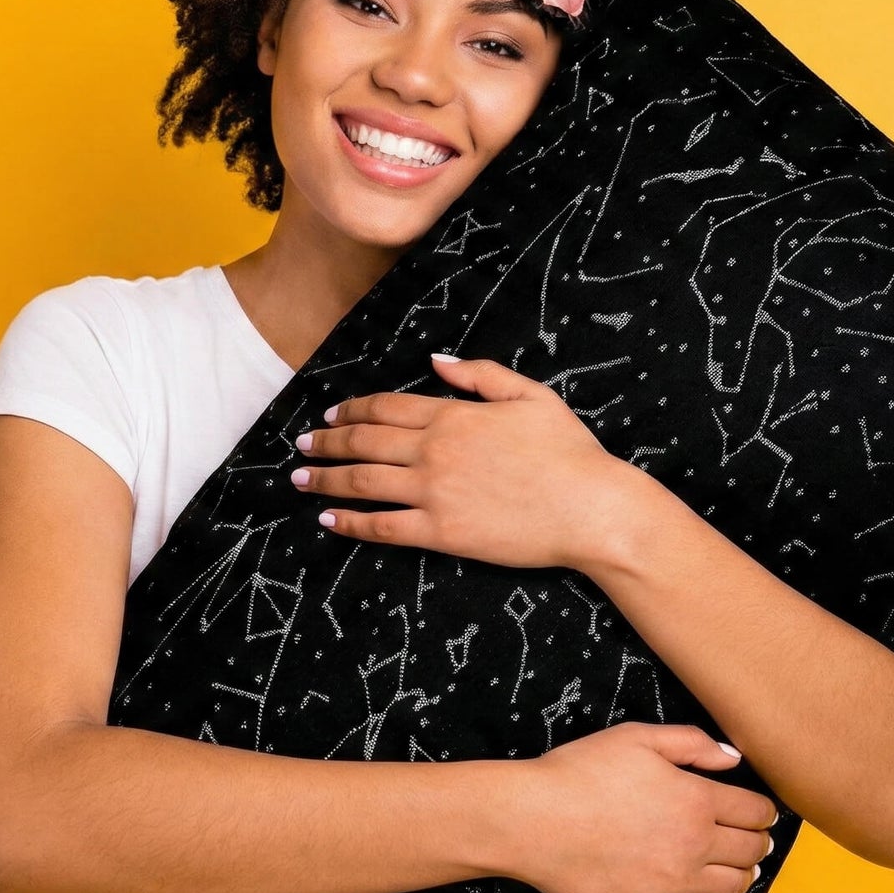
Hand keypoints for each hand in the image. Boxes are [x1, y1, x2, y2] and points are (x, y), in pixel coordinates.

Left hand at [289, 352, 631, 571]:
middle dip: (328, 442)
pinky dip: (352, 523)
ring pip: (364, 483)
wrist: (591, 508)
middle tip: (304, 446)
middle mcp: (434, 450)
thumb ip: (479, 374)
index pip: (386, 407)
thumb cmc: (569, 451)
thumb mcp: (530, 395)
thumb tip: (436, 360)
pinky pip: (384, 527)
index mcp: (454, 414)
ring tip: (302, 480)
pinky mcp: (442, 532)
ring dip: (327, 480)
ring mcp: (434, 492)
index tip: (332, 414)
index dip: (352, 409)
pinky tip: (330, 520)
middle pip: (365, 441)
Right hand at [507, 722, 778, 892]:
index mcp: (697, 799)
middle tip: (753, 838)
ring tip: (737, 867)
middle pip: (752, 850)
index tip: (759, 811)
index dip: (763, 810)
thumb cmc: (580, 771)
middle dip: (758, 841)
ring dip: (744, 874)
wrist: (534, 820)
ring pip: (734, 886)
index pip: (756, 811)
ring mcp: (675, 883)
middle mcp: (695, 845)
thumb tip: (733, 759)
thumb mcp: (636, 737)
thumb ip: (691, 743)